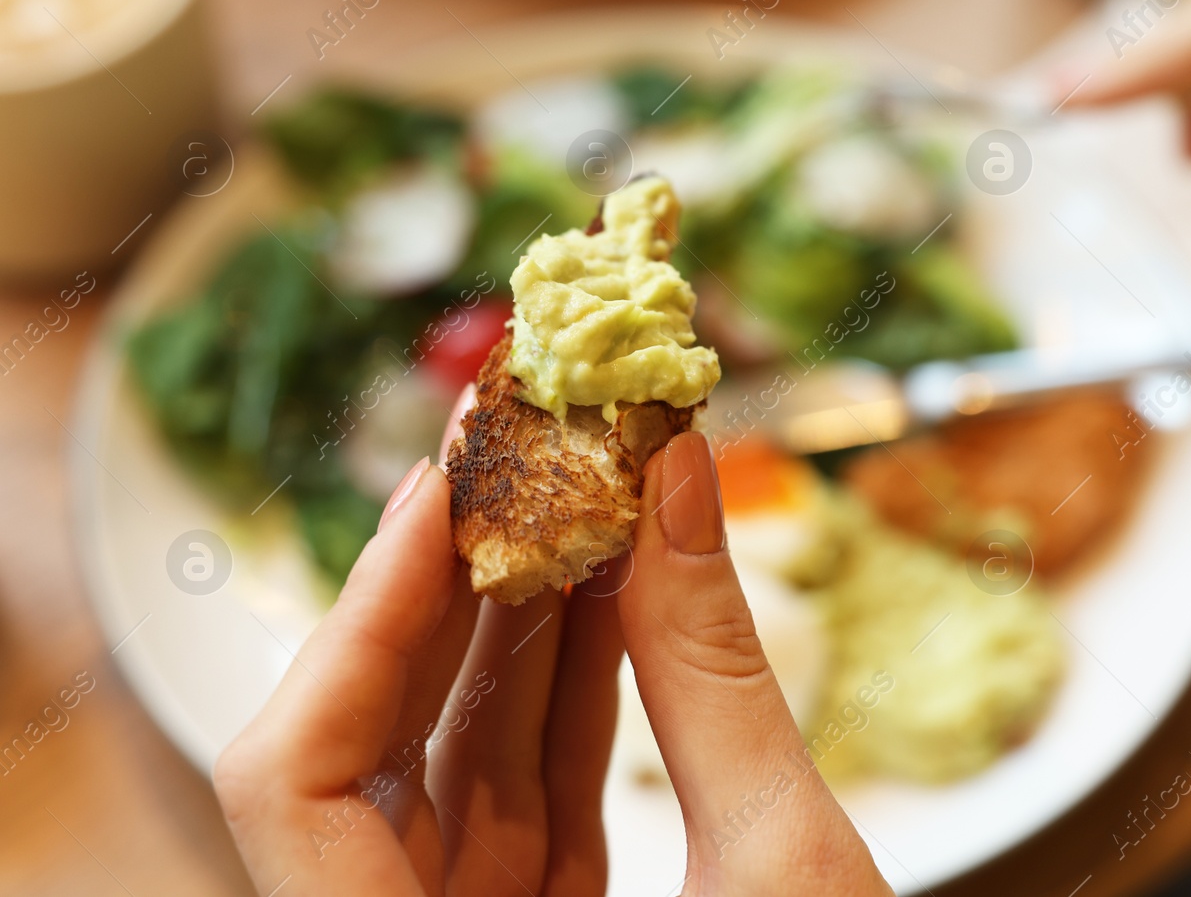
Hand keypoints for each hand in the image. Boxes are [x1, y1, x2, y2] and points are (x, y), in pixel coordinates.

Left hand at [214, 385, 888, 895]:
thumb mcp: (786, 871)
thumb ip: (715, 671)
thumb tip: (679, 478)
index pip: (297, 785)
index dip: (360, 617)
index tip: (443, 486)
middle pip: (371, 748)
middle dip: (447, 583)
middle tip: (514, 443)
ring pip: (452, 759)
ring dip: (517, 616)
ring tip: (576, 487)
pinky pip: (523, 790)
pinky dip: (567, 684)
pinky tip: (616, 584)